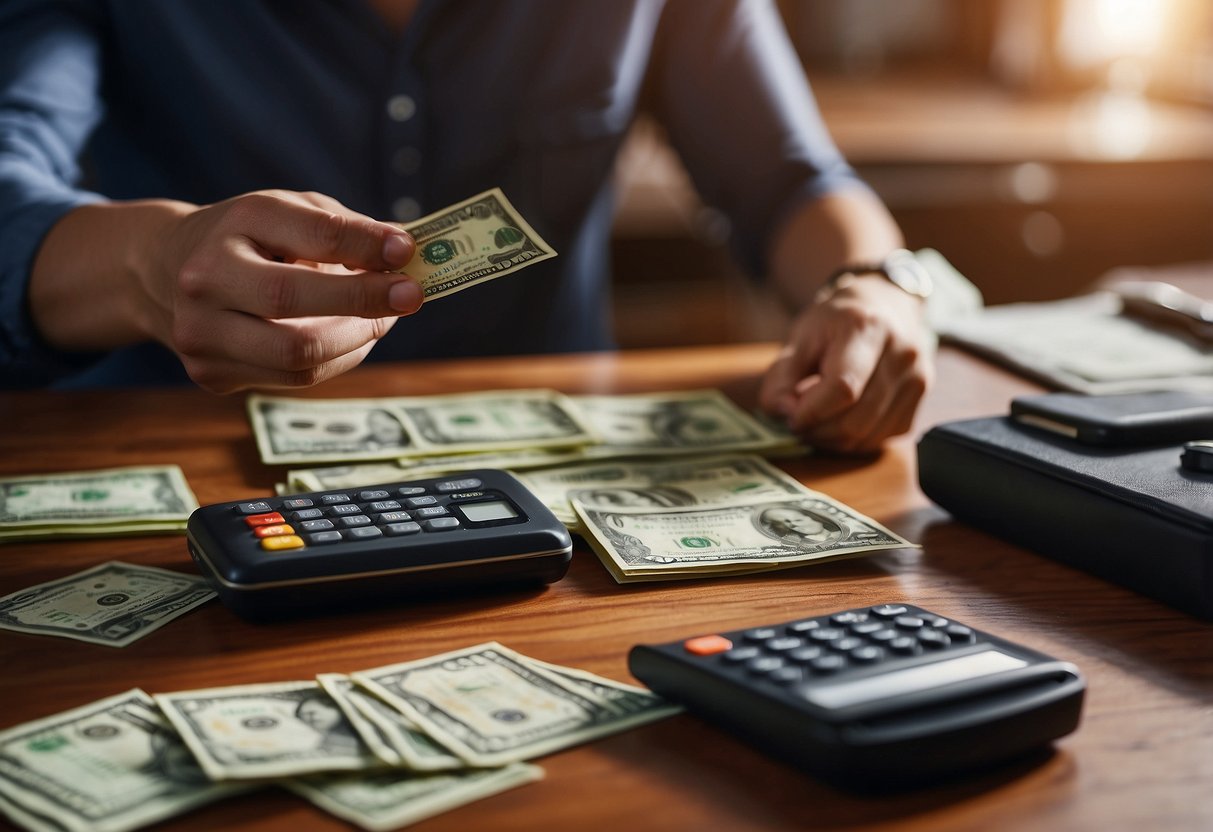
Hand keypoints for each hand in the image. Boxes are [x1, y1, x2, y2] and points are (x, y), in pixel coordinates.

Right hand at [139, 190, 422, 392]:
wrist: (167, 271)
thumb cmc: (253, 239)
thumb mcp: (293, 213)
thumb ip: (345, 230)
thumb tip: (403, 256)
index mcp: (235, 223)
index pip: (310, 235)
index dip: (363, 245)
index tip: (406, 251)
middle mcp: (206, 278)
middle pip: (292, 301)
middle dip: (362, 301)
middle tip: (411, 296)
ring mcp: (201, 333)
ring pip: (298, 356)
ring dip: (357, 339)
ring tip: (382, 319)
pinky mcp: (210, 374)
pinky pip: (295, 379)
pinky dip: (337, 360)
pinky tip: (350, 338)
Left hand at [758, 274, 933, 452]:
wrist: (886, 306)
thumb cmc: (838, 322)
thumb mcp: (801, 336)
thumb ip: (783, 375)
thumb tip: (782, 411)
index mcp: (868, 328)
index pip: (842, 389)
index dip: (810, 412)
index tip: (789, 413)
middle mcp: (902, 355)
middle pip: (855, 420)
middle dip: (816, 430)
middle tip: (797, 421)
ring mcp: (917, 381)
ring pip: (866, 437)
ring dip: (831, 439)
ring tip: (815, 420)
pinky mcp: (919, 403)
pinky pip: (880, 440)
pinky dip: (852, 440)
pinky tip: (839, 420)